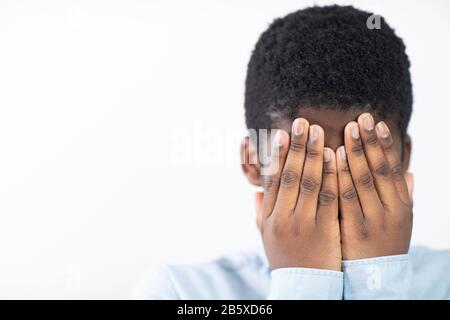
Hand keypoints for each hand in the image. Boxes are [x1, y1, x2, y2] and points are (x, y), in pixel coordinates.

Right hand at [255, 118, 341, 270]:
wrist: (305, 286)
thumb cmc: (286, 259)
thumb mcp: (267, 237)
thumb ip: (261, 213)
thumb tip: (256, 192)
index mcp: (269, 217)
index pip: (272, 180)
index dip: (276, 155)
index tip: (281, 134)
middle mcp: (283, 217)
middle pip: (290, 175)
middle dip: (296, 146)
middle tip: (301, 122)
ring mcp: (304, 223)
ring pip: (309, 182)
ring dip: (313, 154)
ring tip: (318, 131)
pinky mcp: (325, 228)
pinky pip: (329, 197)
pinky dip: (331, 174)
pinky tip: (335, 156)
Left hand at [337, 113, 413, 259]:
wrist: (376, 278)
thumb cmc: (384, 244)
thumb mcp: (400, 221)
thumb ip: (402, 196)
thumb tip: (407, 173)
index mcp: (401, 205)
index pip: (392, 169)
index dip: (384, 145)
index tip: (376, 123)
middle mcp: (390, 210)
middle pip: (378, 169)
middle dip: (370, 141)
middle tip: (361, 117)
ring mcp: (372, 219)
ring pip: (363, 180)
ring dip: (356, 152)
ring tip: (348, 129)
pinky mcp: (354, 229)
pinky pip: (345, 197)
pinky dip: (340, 175)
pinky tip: (335, 157)